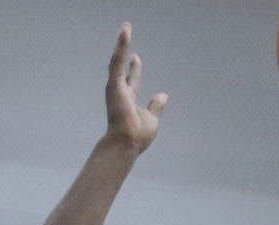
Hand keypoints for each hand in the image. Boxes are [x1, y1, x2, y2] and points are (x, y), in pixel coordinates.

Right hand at [104, 25, 167, 154]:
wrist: (127, 144)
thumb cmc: (137, 136)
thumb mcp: (152, 118)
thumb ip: (156, 106)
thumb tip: (164, 95)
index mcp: (127, 100)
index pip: (132, 80)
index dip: (134, 69)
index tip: (136, 57)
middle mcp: (119, 92)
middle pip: (121, 66)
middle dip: (123, 50)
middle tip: (125, 32)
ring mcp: (115, 88)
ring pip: (117, 60)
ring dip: (122, 43)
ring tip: (126, 26)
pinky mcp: (114, 85)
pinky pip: (117, 61)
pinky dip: (121, 46)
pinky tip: (125, 32)